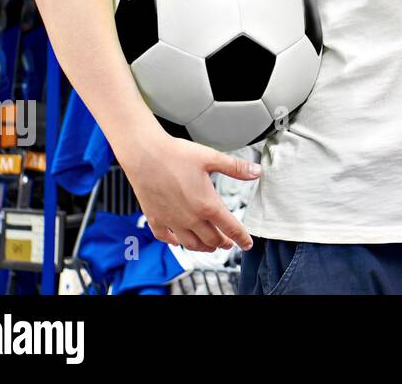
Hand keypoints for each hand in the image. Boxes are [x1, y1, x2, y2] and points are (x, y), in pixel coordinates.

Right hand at [119, 130, 260, 252]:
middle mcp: (190, 218)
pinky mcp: (155, 218)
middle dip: (223, 243)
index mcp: (207, 205)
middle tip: (229, 243)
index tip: (247, 244)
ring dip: (203, 247)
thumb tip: (257, 172)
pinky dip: (174, 242)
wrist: (145, 154)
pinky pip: (165, 237)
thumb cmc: (177, 155)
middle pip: (211, 239)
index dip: (241, 238)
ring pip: (190, 243)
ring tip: (209, 246)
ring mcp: (171, 221)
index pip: (230, 227)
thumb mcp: (212, 158)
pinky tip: (177, 241)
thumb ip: (236, 168)